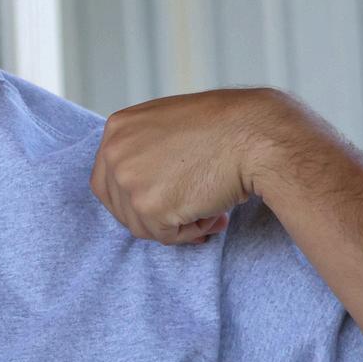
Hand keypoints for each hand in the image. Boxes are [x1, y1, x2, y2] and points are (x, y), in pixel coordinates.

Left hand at [91, 87, 298, 245]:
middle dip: (157, 215)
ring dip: (177, 223)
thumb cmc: (225, 128)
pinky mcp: (149, 206)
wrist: (254, 134)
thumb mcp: (170, 125)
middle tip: (193, 210)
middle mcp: (114, 152)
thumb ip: (146, 149)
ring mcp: (128, 180)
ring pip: (142, 225)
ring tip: (210, 208)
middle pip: (122, 206)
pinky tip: (214, 213)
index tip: (164, 203)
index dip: (136, 199)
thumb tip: (143, 188)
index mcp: (117, 129)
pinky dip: (192, 231)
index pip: (108, 180)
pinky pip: (166, 236)